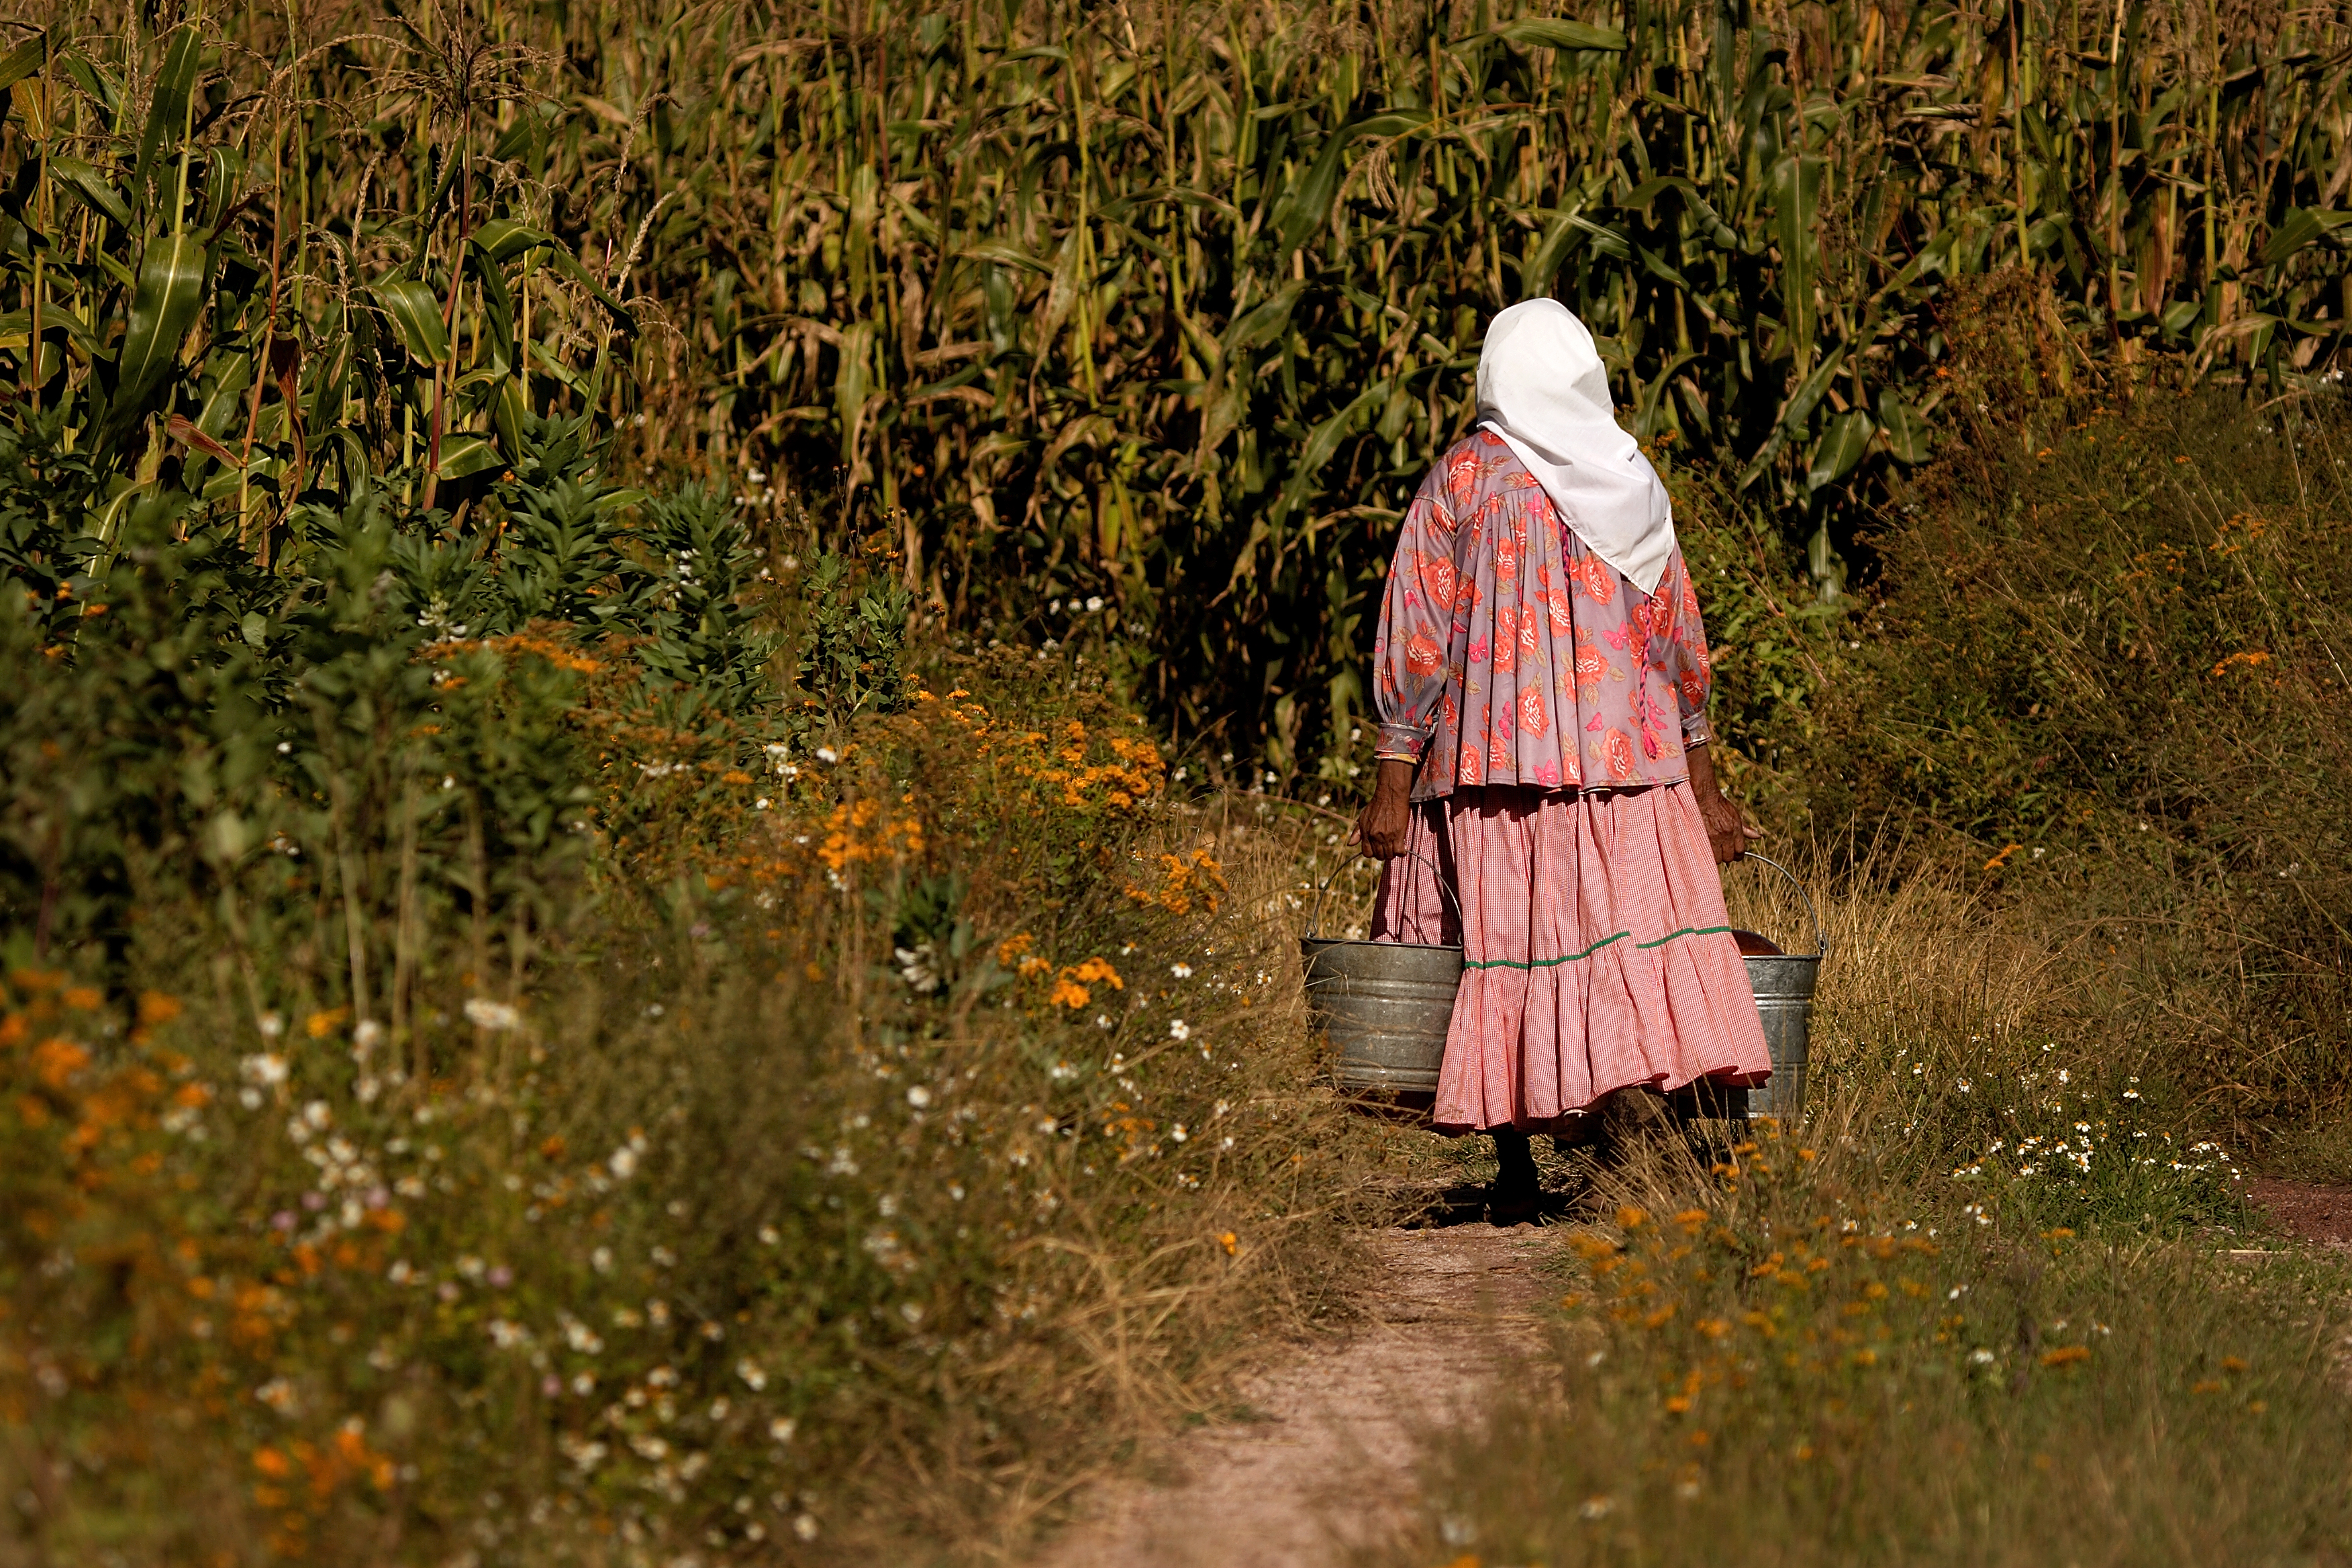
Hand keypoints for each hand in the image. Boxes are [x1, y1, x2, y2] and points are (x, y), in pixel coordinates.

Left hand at [1349, 758, 1416, 860]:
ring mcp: (1387, 837)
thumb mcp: (1362, 818)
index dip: (1372, 853)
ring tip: (1395, 848)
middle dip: (1383, 854)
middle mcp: (1375, 837)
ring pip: (1389, 855)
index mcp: (1366, 833)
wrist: (1390, 796)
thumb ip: (1357, 833)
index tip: (1377, 850)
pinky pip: (1399, 851)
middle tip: (1387, 849)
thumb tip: (1350, 844)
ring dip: (1392, 854)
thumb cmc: (1376, 806)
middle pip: (1379, 856)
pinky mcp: (1398, 835)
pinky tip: (1402, 849)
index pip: (1367, 853)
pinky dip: (1401, 852)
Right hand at [1686, 742, 1758, 866]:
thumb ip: (1746, 829)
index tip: (1736, 855)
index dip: (1738, 856)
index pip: (1740, 851)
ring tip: (1716, 851)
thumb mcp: (1736, 816)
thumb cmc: (1721, 807)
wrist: (1705, 799)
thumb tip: (1758, 836)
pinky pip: (1707, 853)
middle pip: (1729, 857)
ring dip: (1717, 857)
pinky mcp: (1703, 838)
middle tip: (1725, 853)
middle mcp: (1726, 835)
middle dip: (1728, 857)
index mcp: (1735, 830)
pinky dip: (1708, 854)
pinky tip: (1708, 849)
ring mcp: (1714, 838)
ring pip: (1718, 858)